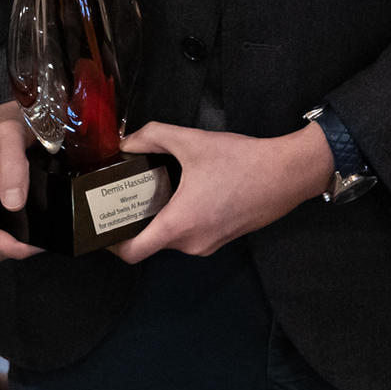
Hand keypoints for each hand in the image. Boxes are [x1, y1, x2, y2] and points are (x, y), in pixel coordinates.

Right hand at [0, 100, 42, 261]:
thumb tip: (12, 203)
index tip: (37, 246)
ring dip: (8, 243)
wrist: (1, 119)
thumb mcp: (12, 135)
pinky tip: (20, 227)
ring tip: (33, 233)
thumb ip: (13, 165)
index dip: (12, 247)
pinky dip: (3, 236)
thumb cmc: (6, 123)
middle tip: (40, 239)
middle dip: (12, 247)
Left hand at [110, 121, 331, 262]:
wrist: (287, 174)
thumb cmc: (239, 161)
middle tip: (126, 193)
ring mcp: (209, 245)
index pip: (132, 252)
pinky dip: (181, 219)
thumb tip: (125, 143)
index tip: (103, 222)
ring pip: (172, 237)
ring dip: (160, 218)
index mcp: (178, 226)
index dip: (111, 242)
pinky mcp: (223, 239)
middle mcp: (191, 244)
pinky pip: (191, 234)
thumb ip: (153, 137)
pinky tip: (184, 191)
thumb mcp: (192, 141)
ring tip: (154, 187)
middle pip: (150, 242)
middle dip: (136, 220)